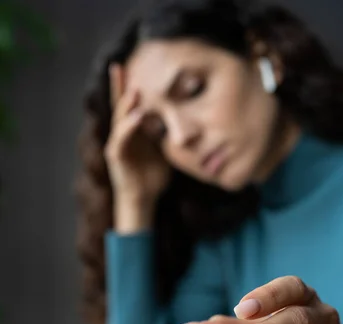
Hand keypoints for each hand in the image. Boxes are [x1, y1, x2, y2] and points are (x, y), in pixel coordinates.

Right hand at [104, 64, 170, 226]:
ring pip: (119, 119)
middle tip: (119, 66)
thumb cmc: (153, 176)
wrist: (144, 199)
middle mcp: (122, 134)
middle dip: (119, 86)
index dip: (127, 87)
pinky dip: (128, 127)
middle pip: (119, 106)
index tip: (128, 66)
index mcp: (133, 131)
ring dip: (126, 105)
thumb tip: (187, 122)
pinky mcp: (115, 156)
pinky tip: (137, 117)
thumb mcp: (164, 151)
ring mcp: (117, 144)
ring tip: (135, 90)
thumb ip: (167, 135)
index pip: (129, 105)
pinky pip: (121, 138)